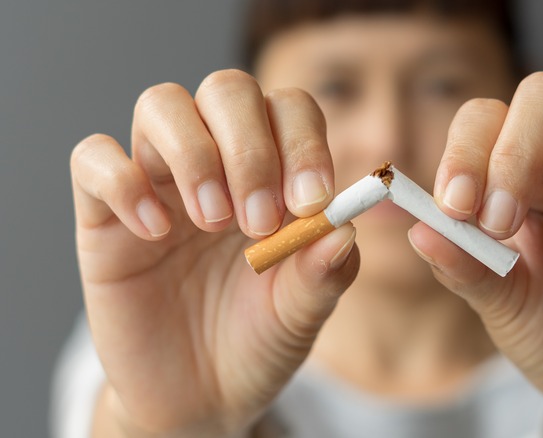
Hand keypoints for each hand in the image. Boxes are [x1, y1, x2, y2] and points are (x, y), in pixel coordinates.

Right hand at [71, 70, 358, 436]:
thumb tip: (344, 226)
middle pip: (227, 90)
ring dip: (194, 154)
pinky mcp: (104, 213)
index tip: (311, 201)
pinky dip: (123, 181)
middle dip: (249, 148)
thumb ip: (325, 272)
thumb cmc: (257, 343)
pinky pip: (93, 158)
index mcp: (276, 176)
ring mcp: (159, 182)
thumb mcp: (301, 314)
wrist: (199, 396)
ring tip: (211, 221)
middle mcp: (218, 164)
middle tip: (258, 221)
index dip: (303, 141)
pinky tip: (156, 232)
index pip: (290, 110)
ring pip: (162, 104)